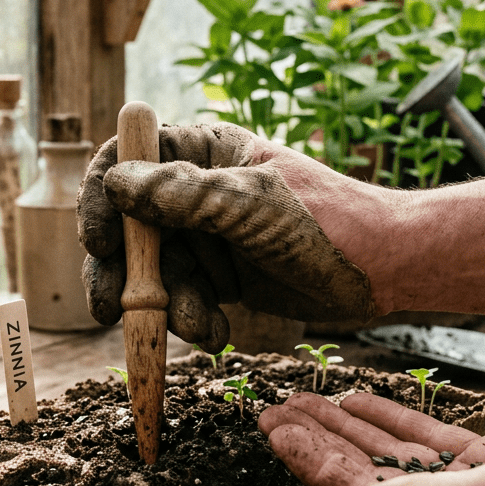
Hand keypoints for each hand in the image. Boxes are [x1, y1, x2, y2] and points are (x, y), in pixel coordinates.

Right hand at [77, 123, 374, 351]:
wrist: (385, 271)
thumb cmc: (330, 221)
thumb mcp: (253, 205)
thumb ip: (186, 195)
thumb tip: (117, 182)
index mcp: (203, 151)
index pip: (128, 160)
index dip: (101, 198)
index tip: (99, 242)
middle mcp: (195, 191)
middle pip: (128, 225)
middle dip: (121, 270)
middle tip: (110, 310)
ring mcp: (205, 235)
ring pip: (152, 271)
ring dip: (164, 306)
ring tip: (200, 328)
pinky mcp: (219, 276)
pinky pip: (181, 299)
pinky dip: (191, 320)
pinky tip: (218, 334)